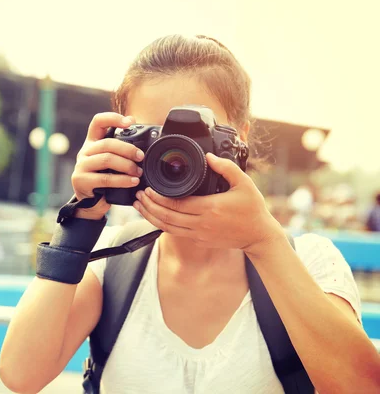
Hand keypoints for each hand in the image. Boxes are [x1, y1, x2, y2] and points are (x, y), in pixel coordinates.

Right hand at [71, 112, 144, 219]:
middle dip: (128, 149)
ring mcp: (81, 166)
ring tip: (138, 172)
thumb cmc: (105, 180)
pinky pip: (105, 178)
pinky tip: (132, 182)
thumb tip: (136, 127)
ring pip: (106, 159)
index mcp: (92, 143)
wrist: (91, 204)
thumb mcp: (112, 163)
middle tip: (141, 157)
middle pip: (107, 143)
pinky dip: (122, 180)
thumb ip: (121, 149)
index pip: (98, 122)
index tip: (129, 122)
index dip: (113, 118)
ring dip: (126, 165)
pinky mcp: (81, 180)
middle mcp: (84, 152)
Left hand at [133, 153, 284, 255]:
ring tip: (139, 206)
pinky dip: (161, 225)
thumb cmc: (252, 209)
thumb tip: (209, 156)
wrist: (258, 236)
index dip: (158, 197)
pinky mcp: (199, 241)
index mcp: (210, 208)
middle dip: (149, 205)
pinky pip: (175, 233)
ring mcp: (199, 234)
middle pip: (167, 216)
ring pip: (167, 227)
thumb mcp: (244, 183)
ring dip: (151, 217)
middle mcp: (201, 223)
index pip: (176, 203)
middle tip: (139, 195)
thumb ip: (226, 168)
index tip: (148, 188)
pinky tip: (153, 216)